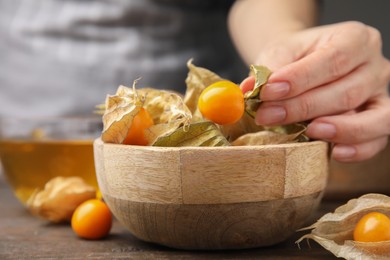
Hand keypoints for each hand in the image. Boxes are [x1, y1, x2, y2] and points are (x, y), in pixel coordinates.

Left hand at [240, 21, 389, 161]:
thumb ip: (269, 69)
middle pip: (348, 91)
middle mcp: (374, 65)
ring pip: (372, 117)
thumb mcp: (280, 52)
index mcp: (354, 38)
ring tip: (310, 132)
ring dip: (339, 129)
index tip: (269, 92)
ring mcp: (380, 94)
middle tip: (269, 117)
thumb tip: (250, 89)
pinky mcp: (377, 119)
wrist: (304, 64)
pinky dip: (359, 149)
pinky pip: (378, 138)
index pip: (332, 59)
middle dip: (305, 108)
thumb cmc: (295, 58)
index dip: (301, 78)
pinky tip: (335, 152)